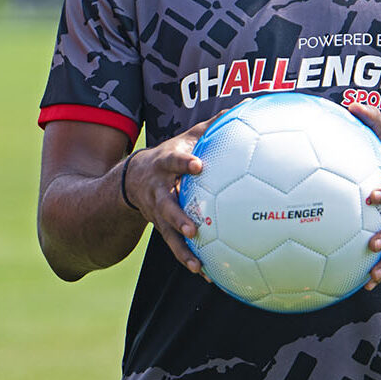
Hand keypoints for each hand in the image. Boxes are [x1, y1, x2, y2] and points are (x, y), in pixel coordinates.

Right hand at [120, 118, 210, 273]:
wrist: (133, 179)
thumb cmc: (171, 156)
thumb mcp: (186, 138)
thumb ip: (214, 125)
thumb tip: (248, 104)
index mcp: (166, 165)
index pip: (174, 162)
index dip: (185, 165)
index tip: (199, 166)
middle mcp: (159, 191)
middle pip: (166, 206)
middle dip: (178, 217)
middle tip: (193, 227)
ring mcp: (158, 213)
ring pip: (168, 233)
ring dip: (182, 249)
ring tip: (198, 264)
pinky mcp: (162, 229)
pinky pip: (175, 248)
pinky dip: (189, 260)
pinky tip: (207, 275)